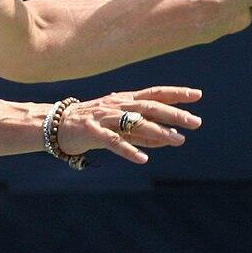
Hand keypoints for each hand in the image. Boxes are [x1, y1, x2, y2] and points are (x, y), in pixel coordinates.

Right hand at [56, 86, 202, 165]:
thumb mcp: (119, 126)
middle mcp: (116, 105)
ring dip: (158, 131)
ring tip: (178, 140)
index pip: (154, 93)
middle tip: (195, 122)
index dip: (175, 93)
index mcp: (124, 100)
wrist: (54, 125)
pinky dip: (129, 149)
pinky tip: (143, 159)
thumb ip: (144, 133)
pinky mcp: (91, 132)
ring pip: (135, 122)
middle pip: (149, 106)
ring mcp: (104, 117)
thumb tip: (172, 138)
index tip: (197, 95)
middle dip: (174, 114)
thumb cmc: (90, 125)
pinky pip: (113, 141)